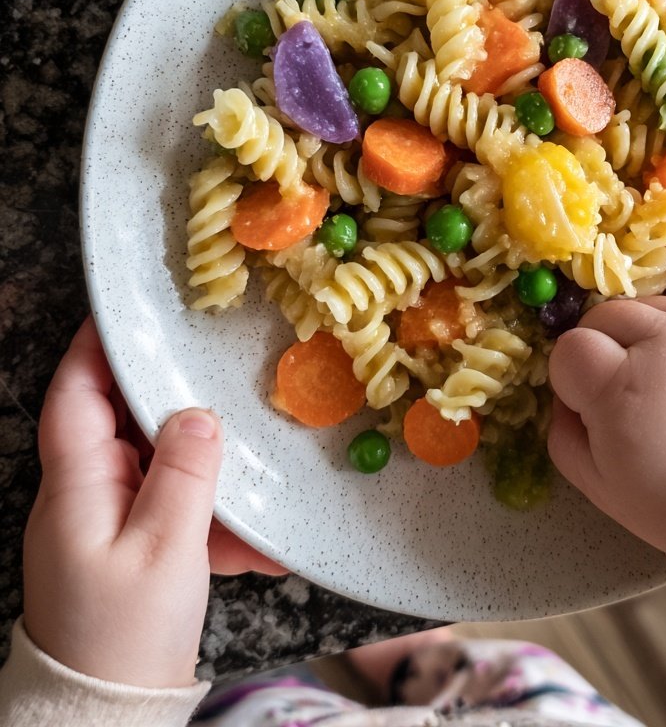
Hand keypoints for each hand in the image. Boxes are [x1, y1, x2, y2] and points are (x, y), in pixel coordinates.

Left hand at [22, 317, 285, 688]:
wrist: (109, 718)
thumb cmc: (124, 634)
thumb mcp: (163, 548)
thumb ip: (183, 472)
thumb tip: (198, 412)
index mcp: (76, 487)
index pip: (75, 396)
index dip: (96, 349)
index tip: (130, 312)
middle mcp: (86, 497)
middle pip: (126, 425)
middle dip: (175, 406)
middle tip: (219, 375)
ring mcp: (110, 525)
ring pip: (161, 470)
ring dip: (209, 474)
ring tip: (255, 477)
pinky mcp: (135, 551)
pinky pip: (177, 513)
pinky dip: (214, 520)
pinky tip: (258, 541)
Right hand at [547, 297, 665, 555]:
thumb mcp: (602, 488)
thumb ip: (564, 433)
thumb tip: (565, 396)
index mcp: (622, 391)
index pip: (569, 349)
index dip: (572, 379)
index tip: (592, 408)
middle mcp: (662, 345)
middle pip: (601, 316)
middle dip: (600, 350)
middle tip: (624, 394)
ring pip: (641, 308)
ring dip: (637, 337)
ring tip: (662, 383)